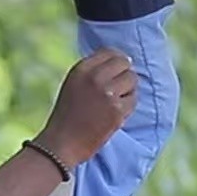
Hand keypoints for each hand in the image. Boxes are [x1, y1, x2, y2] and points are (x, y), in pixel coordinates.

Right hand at [37, 49, 135, 166]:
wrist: (62, 143)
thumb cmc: (67, 116)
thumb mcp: (73, 85)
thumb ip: (92, 72)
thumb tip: (123, 61)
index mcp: (81, 69)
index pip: (109, 52)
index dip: (117, 60)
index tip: (118, 71)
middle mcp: (94, 78)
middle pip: (124, 63)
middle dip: (125, 74)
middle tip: (119, 88)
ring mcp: (107, 93)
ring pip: (132, 79)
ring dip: (128, 90)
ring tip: (115, 102)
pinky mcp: (117, 110)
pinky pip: (133, 100)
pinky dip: (127, 107)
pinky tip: (115, 114)